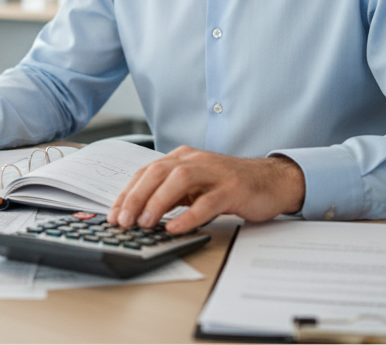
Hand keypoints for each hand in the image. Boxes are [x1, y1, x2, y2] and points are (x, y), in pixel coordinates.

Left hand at [107, 147, 304, 231]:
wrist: (272, 181)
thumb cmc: (230, 186)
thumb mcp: (195, 186)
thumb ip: (171, 194)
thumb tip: (139, 214)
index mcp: (183, 158)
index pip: (147, 172)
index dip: (127, 193)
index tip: (113, 214)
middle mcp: (196, 160)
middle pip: (158, 172)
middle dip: (136, 197)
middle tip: (123, 220)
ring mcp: (215, 173)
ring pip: (179, 181)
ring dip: (158, 202)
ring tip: (144, 223)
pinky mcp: (233, 189)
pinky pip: (207, 201)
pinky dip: (189, 215)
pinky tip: (175, 227)